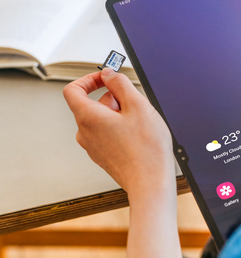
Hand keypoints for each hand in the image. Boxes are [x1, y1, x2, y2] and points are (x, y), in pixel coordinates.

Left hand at [63, 69, 175, 199]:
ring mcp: (94, 147)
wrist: (150, 183)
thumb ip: (120, 83)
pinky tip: (139, 137)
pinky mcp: (104, 157)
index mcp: (87, 117)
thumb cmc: (146, 150)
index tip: (105, 78)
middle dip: (113, 99)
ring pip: (102, 121)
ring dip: (119, 116)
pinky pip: (107, 135)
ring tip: (140, 124)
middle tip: (135, 104)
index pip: (73, 89)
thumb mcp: (138, 105)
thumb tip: (110, 74)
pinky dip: (121, 130)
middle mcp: (85, 133)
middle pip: (92, 105)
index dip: (89, 79)